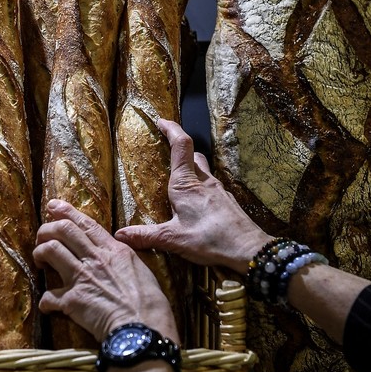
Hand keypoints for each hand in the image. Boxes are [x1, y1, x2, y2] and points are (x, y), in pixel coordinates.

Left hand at [34, 199, 177, 342]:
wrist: (143, 328)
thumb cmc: (150, 304)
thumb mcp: (141, 271)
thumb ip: (124, 259)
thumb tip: (117, 253)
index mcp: (114, 251)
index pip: (86, 224)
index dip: (67, 212)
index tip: (53, 206)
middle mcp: (95, 259)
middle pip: (63, 230)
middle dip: (47, 229)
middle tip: (42, 237)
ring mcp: (82, 277)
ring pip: (50, 250)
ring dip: (40, 253)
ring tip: (40, 262)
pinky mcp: (72, 301)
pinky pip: (48, 295)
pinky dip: (45, 301)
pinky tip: (48, 306)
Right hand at [114, 119, 271, 274]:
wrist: (250, 250)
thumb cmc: (211, 239)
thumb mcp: (173, 239)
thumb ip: (146, 236)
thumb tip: (120, 235)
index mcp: (186, 184)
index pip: (180, 145)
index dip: (171, 129)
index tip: (161, 121)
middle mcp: (204, 181)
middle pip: (192, 155)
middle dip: (178, 149)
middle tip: (165, 153)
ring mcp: (218, 191)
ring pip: (202, 170)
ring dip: (190, 170)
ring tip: (177, 183)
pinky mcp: (227, 202)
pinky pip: (210, 188)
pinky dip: (200, 189)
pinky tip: (195, 206)